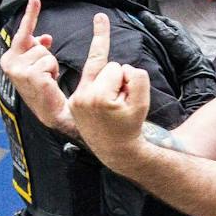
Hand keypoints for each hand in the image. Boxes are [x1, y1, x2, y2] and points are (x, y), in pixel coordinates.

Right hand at [0, 0, 72, 132]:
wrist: (51, 112)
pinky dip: (53, 71)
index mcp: (9, 60)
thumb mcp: (37, 65)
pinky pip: (50, 61)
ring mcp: (19, 70)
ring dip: (51, 65)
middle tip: (44, 73)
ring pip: (45, 53)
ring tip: (46, 80)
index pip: (22, 32)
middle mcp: (10, 64)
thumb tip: (45, 37)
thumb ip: (37, 49)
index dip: (31, 14)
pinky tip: (48, 83)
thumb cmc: (44, 91)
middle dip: (45, 56)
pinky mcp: (31, 75)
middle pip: (37, 43)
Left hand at [69, 13, 151, 167]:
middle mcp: (82, 97)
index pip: (116, 67)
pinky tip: (102, 101)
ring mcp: (74, 100)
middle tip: (119, 103)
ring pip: (96, 71)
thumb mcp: (143, 102)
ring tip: (111, 105)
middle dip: (116, 80)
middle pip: (104, 67)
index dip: (127, 80)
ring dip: (107, 82)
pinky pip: (87, 81)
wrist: (114, 149)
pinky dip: (97, 86)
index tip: (127, 98)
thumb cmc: (130, 124)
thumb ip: (138, 77)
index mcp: (99, 97)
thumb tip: (123, 68)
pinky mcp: (72, 102)